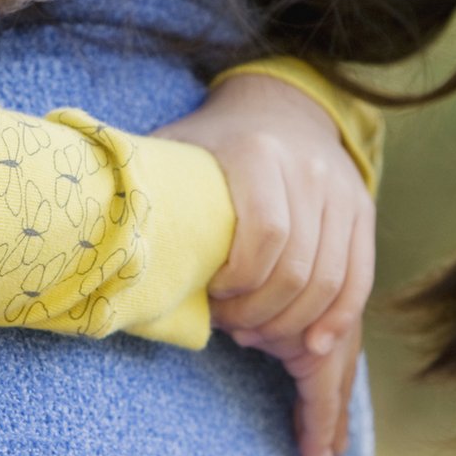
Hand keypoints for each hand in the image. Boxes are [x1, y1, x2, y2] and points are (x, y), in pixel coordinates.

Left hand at [154, 71, 375, 455]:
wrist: (278, 107)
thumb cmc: (210, 144)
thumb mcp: (173, 152)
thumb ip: (145, 192)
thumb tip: (93, 246)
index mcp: (257, 154)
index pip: (264, 233)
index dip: (238, 281)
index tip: (212, 298)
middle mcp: (309, 172)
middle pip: (299, 268)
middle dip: (262, 313)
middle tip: (231, 330)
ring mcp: (342, 192)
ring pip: (331, 281)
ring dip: (294, 325)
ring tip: (258, 338)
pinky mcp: (362, 212)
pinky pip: (358, 280)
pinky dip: (337, 320)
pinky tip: (314, 348)